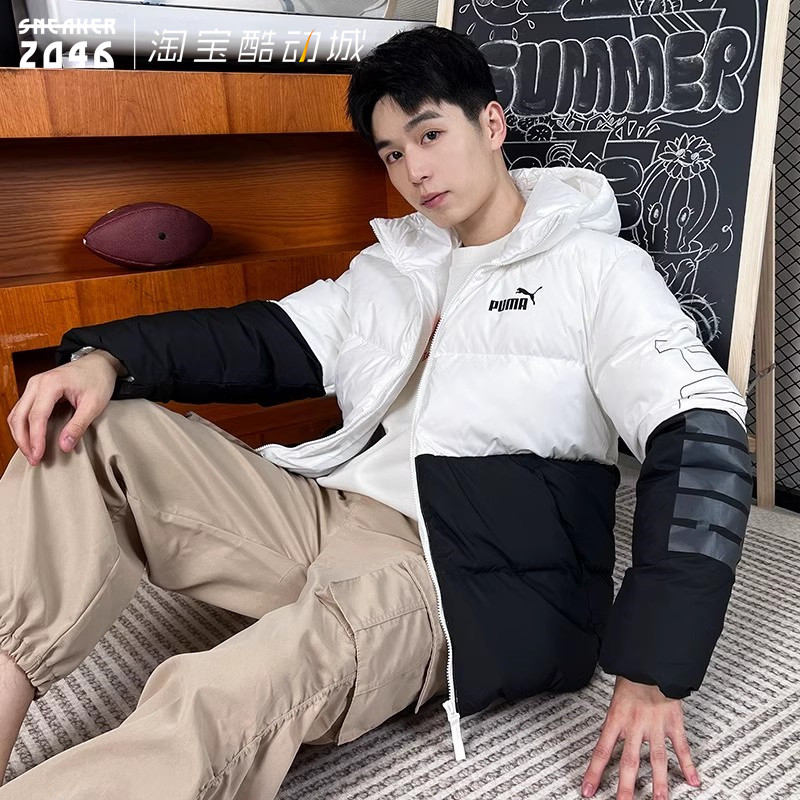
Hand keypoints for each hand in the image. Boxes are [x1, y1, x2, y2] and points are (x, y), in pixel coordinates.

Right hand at [6, 351, 118, 465]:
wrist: (99, 363)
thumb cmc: (98, 380)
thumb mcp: (94, 404)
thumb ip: (78, 425)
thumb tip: (64, 446)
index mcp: (51, 384)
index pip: (36, 417)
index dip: (35, 439)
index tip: (38, 456)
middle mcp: (36, 383)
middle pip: (19, 416)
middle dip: (23, 441)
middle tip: (33, 459)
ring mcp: (33, 385)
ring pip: (16, 414)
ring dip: (20, 435)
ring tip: (32, 453)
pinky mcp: (34, 390)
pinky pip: (21, 411)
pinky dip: (23, 427)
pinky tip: (31, 440)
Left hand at [581, 676, 701, 798]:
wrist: (648, 662)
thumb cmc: (630, 680)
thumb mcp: (614, 702)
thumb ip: (613, 725)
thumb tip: (606, 745)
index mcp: (616, 719)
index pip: (602, 751)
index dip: (594, 772)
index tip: (587, 790)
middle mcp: (634, 725)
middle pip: (629, 762)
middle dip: (626, 787)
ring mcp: (655, 725)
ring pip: (656, 759)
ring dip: (659, 783)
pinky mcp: (673, 722)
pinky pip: (681, 747)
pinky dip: (688, 765)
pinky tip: (693, 780)